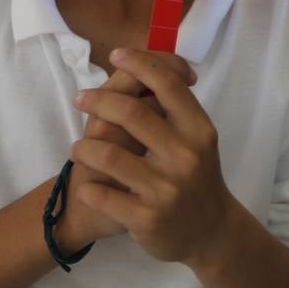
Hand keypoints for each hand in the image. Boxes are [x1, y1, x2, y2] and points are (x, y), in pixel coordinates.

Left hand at [57, 52, 197, 249]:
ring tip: (78, 148)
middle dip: (97, 100)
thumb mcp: (197, 138)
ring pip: (107, 154)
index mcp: (199, 131)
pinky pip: (101, 196)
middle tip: (80, 98)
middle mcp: (186, 157)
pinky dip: (88, 188)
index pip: (168, 84)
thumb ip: (173, 107)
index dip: (140, 63)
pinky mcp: (146, 219)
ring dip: (83, 148)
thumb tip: (139, 63)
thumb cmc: (196, 174)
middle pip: (131, 112)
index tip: (116, 55)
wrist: (210, 232)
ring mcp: (166, 190)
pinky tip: (88, 186)